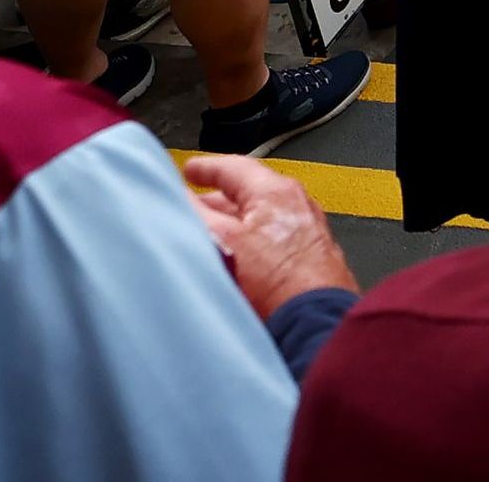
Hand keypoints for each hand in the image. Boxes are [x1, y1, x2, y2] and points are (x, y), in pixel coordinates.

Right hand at [183, 156, 356, 317]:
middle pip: (247, 194)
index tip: (190, 170)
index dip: (206, 168)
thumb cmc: (279, 281)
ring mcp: (305, 232)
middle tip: (192, 206)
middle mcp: (296, 205)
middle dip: (216, 201)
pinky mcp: (307, 258)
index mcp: (276, 191)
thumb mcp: (223, 241)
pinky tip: (235, 264)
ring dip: (232, 226)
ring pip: (258, 220)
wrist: (314, 321)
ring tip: (208, 239)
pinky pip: (270, 242)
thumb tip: (174, 195)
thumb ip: (196, 214)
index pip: (234, 168)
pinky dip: (248, 245)